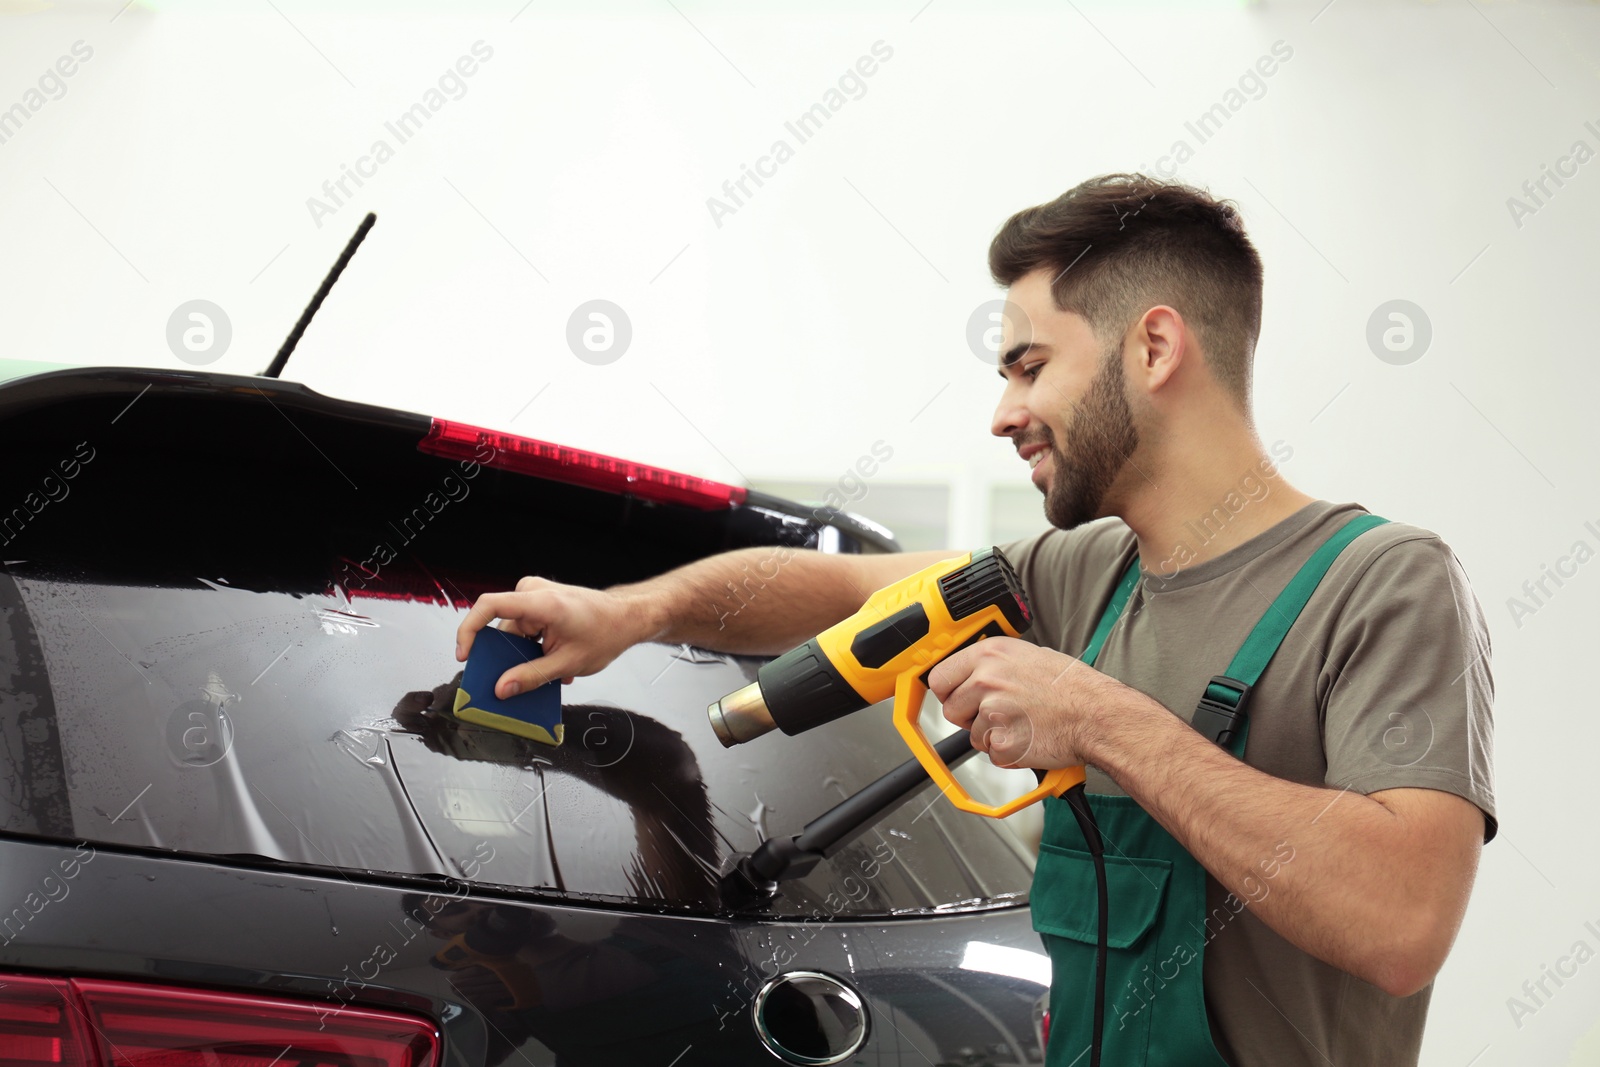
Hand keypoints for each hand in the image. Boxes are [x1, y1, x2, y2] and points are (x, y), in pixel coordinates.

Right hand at [455, 577, 648, 697]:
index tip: (466, 655)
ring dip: (526, 654)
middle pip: (502, 627)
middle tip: (512, 681)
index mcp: (541, 602)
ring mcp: (537, 595)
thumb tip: (502, 688)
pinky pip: (524, 627)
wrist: (627, 617)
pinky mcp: (540, 602)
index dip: (470, 630)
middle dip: (507, 656)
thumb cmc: (606, 633)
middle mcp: (535, 592)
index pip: (489, 606)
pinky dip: (534, 646)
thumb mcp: (568, 663)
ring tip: (549, 670)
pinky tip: (552, 659)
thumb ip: (532, 677)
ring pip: (514, 631)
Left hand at [926, 636, 1109, 769]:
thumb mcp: (1029, 656)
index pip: (941, 677)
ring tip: (1024, 725)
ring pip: (973, 736)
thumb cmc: (1072, 688)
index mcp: (990, 654)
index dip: (948, 693)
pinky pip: (993, 754)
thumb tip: (973, 673)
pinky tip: (1030, 739)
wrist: (1097, 714)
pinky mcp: (1002, 742)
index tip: (956, 699)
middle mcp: (987, 679)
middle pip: (951, 709)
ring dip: (994, 736)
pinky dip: (1010, 754)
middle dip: (969, 718)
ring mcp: (992, 711)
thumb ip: (995, 664)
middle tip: (998, 716)